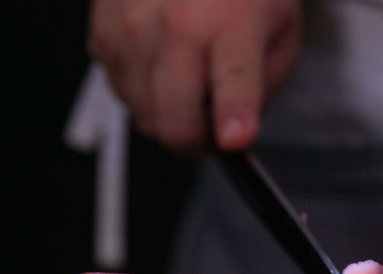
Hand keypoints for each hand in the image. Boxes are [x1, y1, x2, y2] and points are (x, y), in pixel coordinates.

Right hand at [88, 0, 300, 150]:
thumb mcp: (279, 34)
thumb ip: (264, 89)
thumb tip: (234, 137)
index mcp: (232, 21)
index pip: (233, 78)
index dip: (232, 113)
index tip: (233, 138)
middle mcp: (176, 22)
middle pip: (174, 123)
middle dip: (195, 143)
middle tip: (211, 131)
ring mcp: (132, 29)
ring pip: (144, 118)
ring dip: (167, 115)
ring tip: (187, 79)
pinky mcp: (103, 34)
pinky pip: (121, 95)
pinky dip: (142, 92)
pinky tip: (160, 61)